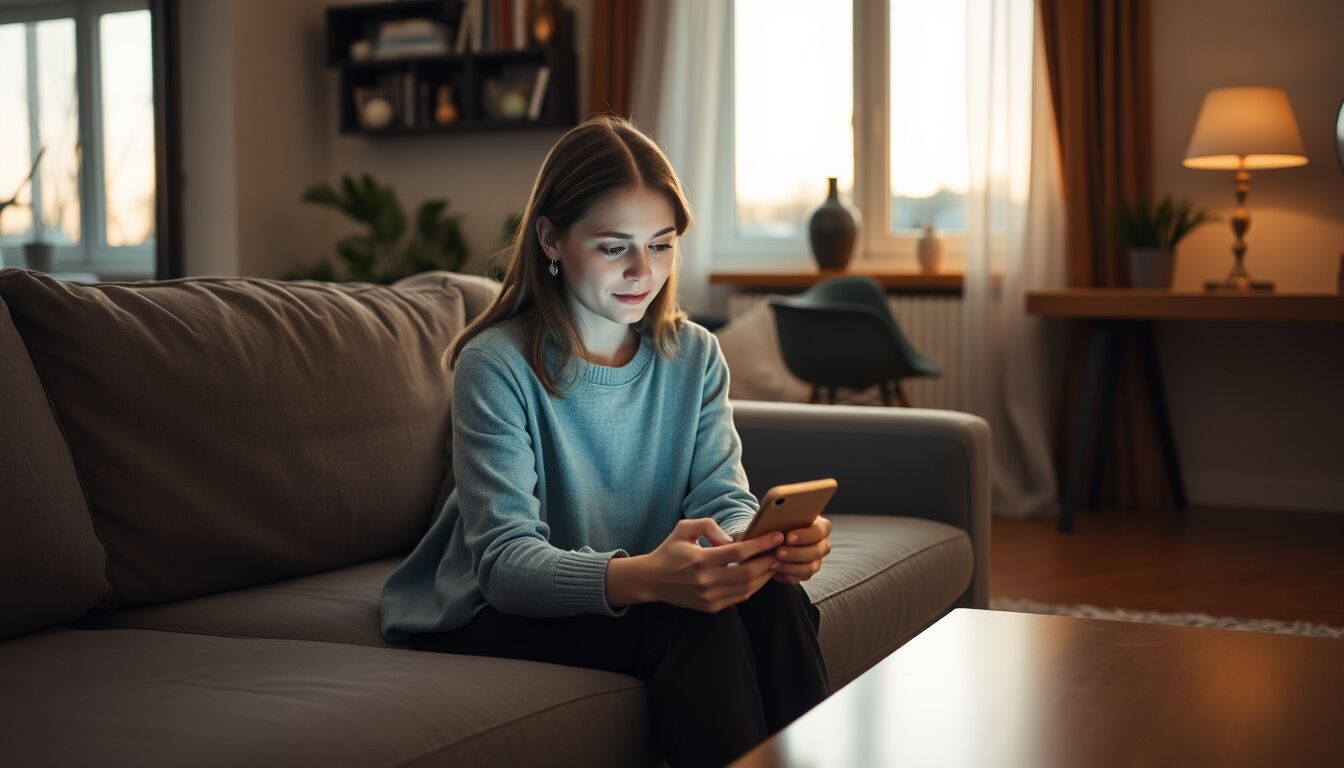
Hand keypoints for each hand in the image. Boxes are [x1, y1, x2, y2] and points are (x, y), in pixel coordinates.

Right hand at [642, 519, 783, 612]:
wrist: (652, 580)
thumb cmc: (669, 550)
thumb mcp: (684, 528)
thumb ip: (708, 525)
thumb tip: (732, 539)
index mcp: (700, 560)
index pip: (738, 552)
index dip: (761, 544)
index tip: (777, 535)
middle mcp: (706, 581)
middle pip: (748, 573)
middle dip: (769, 561)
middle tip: (782, 550)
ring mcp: (709, 597)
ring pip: (747, 588)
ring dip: (765, 575)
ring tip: (775, 562)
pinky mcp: (711, 607)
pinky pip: (739, 597)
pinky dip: (753, 586)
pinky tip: (760, 575)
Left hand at [770, 516, 831, 584]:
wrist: (770, 539)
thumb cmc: (777, 524)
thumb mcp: (780, 517)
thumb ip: (784, 514)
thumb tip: (780, 512)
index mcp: (820, 526)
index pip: (820, 531)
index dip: (805, 535)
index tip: (788, 537)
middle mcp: (822, 544)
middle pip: (817, 551)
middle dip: (796, 552)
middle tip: (778, 551)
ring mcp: (816, 559)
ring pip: (811, 567)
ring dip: (791, 565)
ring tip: (773, 561)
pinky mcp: (807, 572)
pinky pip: (801, 576)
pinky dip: (787, 573)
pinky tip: (774, 568)